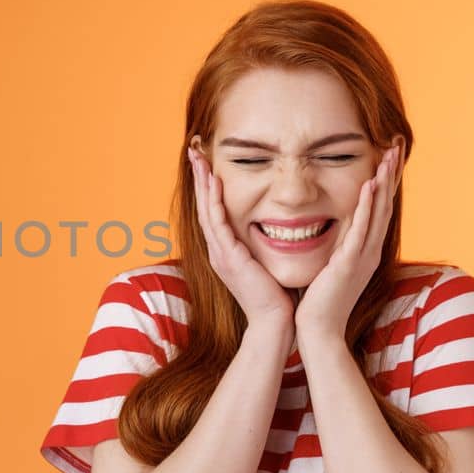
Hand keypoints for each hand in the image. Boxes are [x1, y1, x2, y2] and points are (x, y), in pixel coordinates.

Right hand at [188, 147, 292, 325]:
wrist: (274, 321)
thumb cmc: (276, 294)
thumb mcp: (266, 262)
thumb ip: (264, 244)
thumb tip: (278, 225)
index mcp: (225, 250)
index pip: (213, 211)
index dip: (207, 186)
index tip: (207, 162)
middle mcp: (218, 249)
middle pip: (203, 206)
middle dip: (199, 177)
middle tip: (194, 151)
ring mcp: (220, 253)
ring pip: (206, 210)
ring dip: (202, 183)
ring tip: (198, 159)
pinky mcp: (229, 258)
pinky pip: (218, 223)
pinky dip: (214, 201)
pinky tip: (214, 182)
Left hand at [294, 142, 402, 341]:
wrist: (319, 330)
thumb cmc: (320, 301)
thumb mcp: (332, 266)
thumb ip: (337, 246)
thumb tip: (331, 228)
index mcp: (365, 250)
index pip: (378, 208)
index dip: (385, 182)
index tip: (388, 156)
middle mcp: (370, 250)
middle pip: (385, 204)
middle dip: (391, 174)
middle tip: (397, 145)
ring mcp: (363, 257)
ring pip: (378, 213)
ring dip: (384, 183)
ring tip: (389, 156)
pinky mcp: (350, 264)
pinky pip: (361, 230)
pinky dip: (367, 206)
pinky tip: (370, 185)